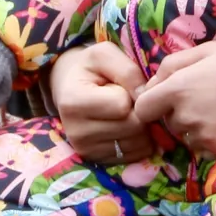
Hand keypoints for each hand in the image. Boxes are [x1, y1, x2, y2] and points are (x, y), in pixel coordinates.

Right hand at [50, 43, 153, 166]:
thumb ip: (127, 70)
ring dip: (144, 127)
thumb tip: (144, 97)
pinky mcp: (98, 160)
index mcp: (74, 103)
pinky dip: (141, 141)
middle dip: (141, 111)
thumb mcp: (105, 55)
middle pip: (132, 127)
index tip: (123, 85)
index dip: (133, 92)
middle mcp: (76, 132)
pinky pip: (135, 155)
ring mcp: (86, 150)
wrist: (71, 88)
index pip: (122, 105)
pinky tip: (129, 126)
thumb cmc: (91, 68)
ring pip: (137, 144)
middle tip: (131, 99)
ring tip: (128, 112)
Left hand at [132, 40, 215, 158]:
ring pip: (187, 137)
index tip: (165, 100)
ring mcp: (204, 136)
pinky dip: (214, 139)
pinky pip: (206, 148)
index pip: (142, 109)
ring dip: (197, 128)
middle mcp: (186, 116)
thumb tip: (150, 86)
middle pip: (167, 123)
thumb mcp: (207, 50)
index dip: (151, 104)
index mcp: (178, 88)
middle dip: (179, 113)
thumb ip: (171, 65)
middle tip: (208, 98)